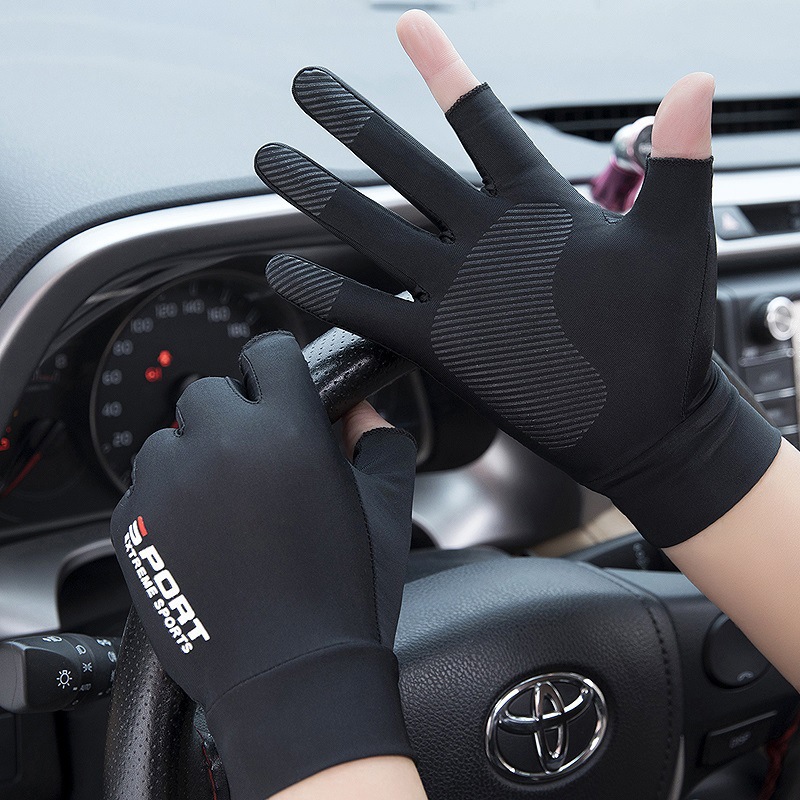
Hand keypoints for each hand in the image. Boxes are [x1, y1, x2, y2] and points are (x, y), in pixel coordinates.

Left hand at [110, 332, 416, 799]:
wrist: (290, 675)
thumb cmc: (342, 593)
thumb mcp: (384, 507)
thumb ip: (379, 439)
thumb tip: (358, 411)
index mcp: (289, 429)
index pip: (267, 352)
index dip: (276, 368)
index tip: (277, 385)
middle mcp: (222, 443)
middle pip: (209, 391)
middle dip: (232, 415)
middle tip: (255, 458)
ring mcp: (169, 483)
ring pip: (168, 439)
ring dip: (194, 457)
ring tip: (225, 505)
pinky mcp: (133, 523)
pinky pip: (143, 489)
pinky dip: (167, 502)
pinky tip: (201, 539)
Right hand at [253, 12, 779, 548]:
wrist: (649, 423)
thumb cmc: (672, 334)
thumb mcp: (678, 239)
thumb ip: (679, 162)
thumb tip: (697, 80)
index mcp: (540, 208)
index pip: (483, 124)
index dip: (444, 73)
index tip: (407, 25)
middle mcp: (489, 243)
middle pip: (409, 168)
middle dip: (355, 123)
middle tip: (306, 83)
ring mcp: (462, 292)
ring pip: (379, 232)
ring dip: (325, 197)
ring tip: (275, 160)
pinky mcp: (446, 346)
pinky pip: (375, 313)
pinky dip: (331, 294)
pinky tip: (288, 272)